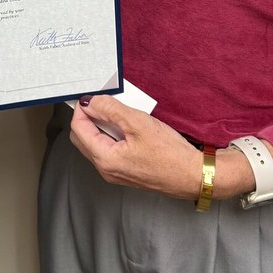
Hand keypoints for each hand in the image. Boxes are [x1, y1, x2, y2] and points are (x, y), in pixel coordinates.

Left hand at [71, 97, 203, 200]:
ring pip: (97, 143)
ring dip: (101, 125)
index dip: (81, 109)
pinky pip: (110, 149)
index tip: (90, 95)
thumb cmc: (171, 156)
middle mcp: (107, 169)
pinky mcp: (127, 171)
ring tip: (118, 111)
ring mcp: (116, 172)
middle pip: (83, 137)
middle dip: (88, 117)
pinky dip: (113, 134)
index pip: (78, 129)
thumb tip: (91, 102)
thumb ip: (110, 110)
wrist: (194, 176)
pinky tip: (128, 125)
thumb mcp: (138, 123)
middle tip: (101, 101)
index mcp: (105, 159)